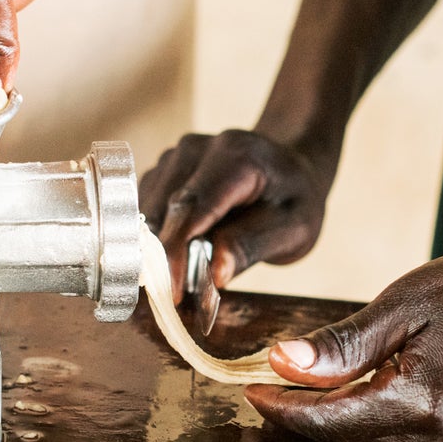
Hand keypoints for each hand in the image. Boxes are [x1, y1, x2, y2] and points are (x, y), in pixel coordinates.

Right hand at [139, 129, 335, 293]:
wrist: (289, 173)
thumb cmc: (294, 202)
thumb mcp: (292, 229)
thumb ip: (250, 246)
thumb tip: (215, 274)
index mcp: (236, 156)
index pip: (192, 207)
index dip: (176, 252)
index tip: (172, 291)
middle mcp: (199, 147)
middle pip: (165, 208)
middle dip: (164, 256)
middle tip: (176, 294)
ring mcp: (178, 155)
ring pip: (150, 209)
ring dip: (158, 246)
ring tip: (185, 272)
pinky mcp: (165, 168)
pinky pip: (148, 206)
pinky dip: (157, 234)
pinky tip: (179, 251)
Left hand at [245, 238, 442, 441]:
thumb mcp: (412, 301)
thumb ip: (345, 344)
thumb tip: (284, 364)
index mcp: (426, 406)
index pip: (329, 421)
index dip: (283, 407)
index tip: (250, 388)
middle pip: (350, 439)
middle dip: (306, 413)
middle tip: (271, 381)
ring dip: (342, 417)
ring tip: (313, 380)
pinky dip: (382, 417)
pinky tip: (369, 387)